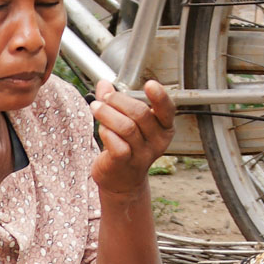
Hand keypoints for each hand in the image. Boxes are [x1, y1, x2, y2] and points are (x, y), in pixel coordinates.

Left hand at [91, 77, 175, 195]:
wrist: (122, 181)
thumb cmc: (126, 146)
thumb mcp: (126, 121)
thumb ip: (114, 102)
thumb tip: (103, 83)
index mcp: (164, 128)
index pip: (167, 110)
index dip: (160, 97)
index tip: (150, 84)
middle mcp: (157, 141)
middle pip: (140, 114)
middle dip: (118, 101)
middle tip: (105, 98)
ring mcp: (142, 154)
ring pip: (126, 127)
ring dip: (107, 114)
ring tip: (96, 107)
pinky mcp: (125, 163)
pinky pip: (116, 144)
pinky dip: (106, 132)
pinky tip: (102, 130)